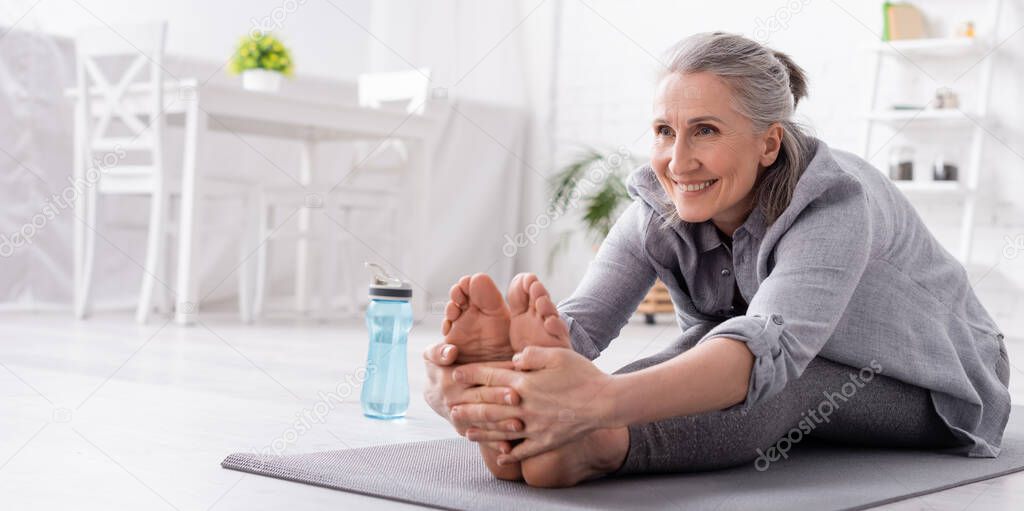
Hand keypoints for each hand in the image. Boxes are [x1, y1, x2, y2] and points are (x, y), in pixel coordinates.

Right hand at [421, 342, 523, 435]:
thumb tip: (451, 352)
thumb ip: (440, 352)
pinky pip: (479, 438)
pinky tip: (508, 449)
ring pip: (482, 421)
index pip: (478, 376)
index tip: (513, 375)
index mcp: (450, 380)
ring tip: (519, 425)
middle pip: (481, 399)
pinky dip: (493, 444)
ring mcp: (460, 419)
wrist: (431, 393)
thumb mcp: (431, 355)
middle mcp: (455, 401)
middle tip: (518, 399)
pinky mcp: (465, 430)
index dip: (496, 375)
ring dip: (500, 424)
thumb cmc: (438, 367)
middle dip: (500, 400)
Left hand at [448, 346, 617, 464]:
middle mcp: (524, 406)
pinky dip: (510, 453)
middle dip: (468, 406)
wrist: (605, 402)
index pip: (490, 378)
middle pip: (489, 406)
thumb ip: (531, 355)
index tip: (455, 375)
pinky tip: (500, 455)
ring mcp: (534, 426)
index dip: (471, 376)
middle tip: (450, 408)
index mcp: (525, 383)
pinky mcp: (546, 441)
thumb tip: (514, 359)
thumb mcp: (557, 354)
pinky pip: (524, 450)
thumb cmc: (583, 374)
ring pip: (500, 429)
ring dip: (481, 430)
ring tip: (465, 430)